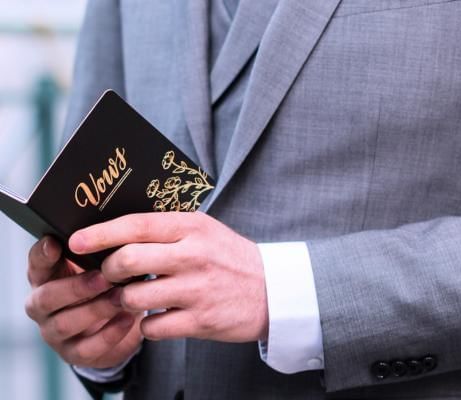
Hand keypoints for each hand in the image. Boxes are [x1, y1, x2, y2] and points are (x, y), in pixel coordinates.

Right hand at [25, 236, 142, 367]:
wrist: (117, 325)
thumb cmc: (107, 285)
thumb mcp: (101, 266)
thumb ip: (100, 252)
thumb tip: (118, 230)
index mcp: (46, 278)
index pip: (37, 264)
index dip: (42, 255)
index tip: (55, 242)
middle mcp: (43, 306)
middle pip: (47, 297)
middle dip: (76, 287)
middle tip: (104, 276)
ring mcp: (54, 332)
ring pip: (66, 323)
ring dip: (95, 309)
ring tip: (121, 297)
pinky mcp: (74, 354)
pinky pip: (88, 348)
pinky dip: (110, 333)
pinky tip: (130, 318)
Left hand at [69, 212, 268, 342]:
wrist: (274, 291)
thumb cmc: (231, 258)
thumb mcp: (206, 231)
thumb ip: (167, 230)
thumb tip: (118, 233)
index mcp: (193, 228)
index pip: (136, 225)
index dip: (100, 233)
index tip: (76, 241)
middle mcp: (193, 256)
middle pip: (127, 261)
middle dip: (109, 270)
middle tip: (112, 274)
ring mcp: (197, 290)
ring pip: (133, 298)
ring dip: (126, 300)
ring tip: (137, 297)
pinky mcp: (200, 321)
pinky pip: (152, 327)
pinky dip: (148, 325)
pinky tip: (160, 317)